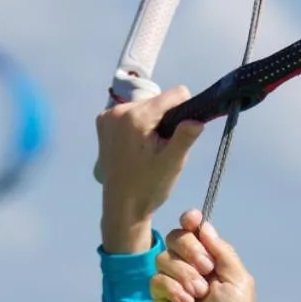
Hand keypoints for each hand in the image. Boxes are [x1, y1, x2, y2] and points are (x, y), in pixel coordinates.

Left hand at [96, 85, 204, 252]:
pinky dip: (137, 124)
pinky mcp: (102, 123)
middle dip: (165, 119)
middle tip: (160, 148)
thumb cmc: (149, 187)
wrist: (122, 207)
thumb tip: (198, 119)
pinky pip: (130, 113)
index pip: (175, 95)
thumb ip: (185, 137)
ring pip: (145, 106)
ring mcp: (107, 116)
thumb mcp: (172, 163)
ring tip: (148, 149)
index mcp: (136, 117)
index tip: (181, 132)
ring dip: (152, 122)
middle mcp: (118, 110)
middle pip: (158, 100)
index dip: (185, 111)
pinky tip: (136, 146)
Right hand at [150, 210, 253, 301]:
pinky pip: (157, 279)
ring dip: (184, 275)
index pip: (194, 229)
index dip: (190, 221)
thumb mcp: (238, 279)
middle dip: (192, 251)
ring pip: (165, 258)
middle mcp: (190, 264)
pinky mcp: (159, 295)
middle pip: (176, 237)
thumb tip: (204, 226)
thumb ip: (222, 251)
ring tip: (198, 294)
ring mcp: (173, 279)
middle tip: (206, 271)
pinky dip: (172, 289)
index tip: (192, 220)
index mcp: (210, 257)